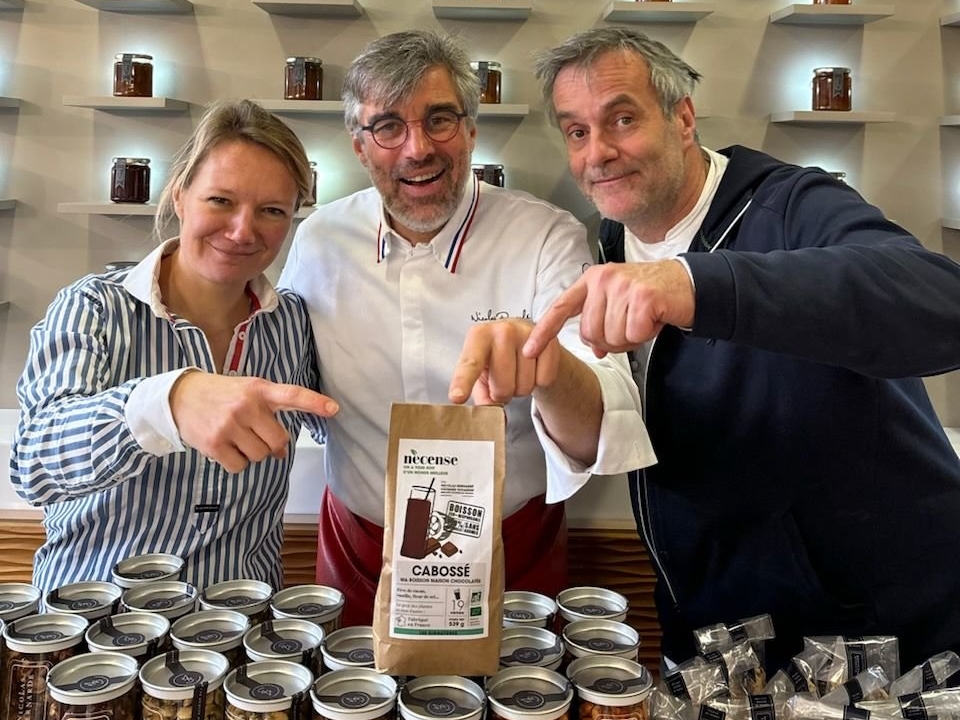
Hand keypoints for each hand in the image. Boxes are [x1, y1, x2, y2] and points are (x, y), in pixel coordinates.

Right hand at [170, 371, 338, 472]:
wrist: (180, 396)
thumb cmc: (223, 395)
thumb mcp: (249, 390)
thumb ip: (270, 412)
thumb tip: (282, 450)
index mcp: (259, 390)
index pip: (292, 395)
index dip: (314, 402)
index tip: (334, 409)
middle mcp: (246, 406)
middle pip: (278, 442)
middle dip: (271, 444)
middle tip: (256, 435)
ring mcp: (230, 426)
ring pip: (259, 456)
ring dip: (252, 453)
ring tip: (237, 437)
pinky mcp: (214, 444)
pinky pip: (239, 466)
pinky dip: (236, 462)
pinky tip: (225, 447)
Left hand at [448, 318, 561, 405]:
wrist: (530, 339)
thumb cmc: (499, 357)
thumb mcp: (483, 373)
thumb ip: (482, 394)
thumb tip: (491, 413)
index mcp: (479, 335)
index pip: (470, 363)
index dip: (463, 382)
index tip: (456, 398)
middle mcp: (503, 330)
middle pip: (503, 385)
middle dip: (503, 393)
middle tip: (504, 381)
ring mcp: (528, 334)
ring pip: (525, 385)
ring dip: (522, 389)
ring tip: (519, 372)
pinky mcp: (551, 342)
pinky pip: (544, 380)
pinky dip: (540, 382)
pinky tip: (534, 369)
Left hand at [523, 259, 695, 358]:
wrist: (688, 283)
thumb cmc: (651, 297)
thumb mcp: (619, 305)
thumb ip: (601, 323)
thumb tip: (595, 349)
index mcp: (592, 280)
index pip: (560, 308)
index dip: (544, 332)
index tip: (530, 351)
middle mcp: (604, 279)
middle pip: (590, 333)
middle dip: (610, 340)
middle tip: (631, 325)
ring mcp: (623, 286)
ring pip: (611, 337)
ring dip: (630, 338)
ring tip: (643, 320)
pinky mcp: (643, 296)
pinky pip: (633, 334)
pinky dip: (645, 335)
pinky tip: (654, 319)